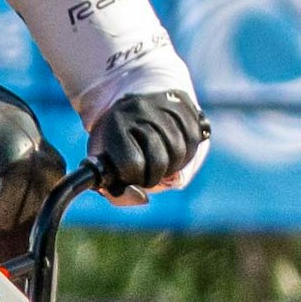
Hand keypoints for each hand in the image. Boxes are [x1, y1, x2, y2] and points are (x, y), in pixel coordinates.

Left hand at [87, 91, 208, 201]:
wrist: (127, 102)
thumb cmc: (115, 147)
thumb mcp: (106, 169)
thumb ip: (119, 194)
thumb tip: (143, 198)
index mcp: (113, 127)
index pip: (132, 165)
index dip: (136, 178)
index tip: (131, 174)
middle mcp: (138, 111)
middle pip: (161, 160)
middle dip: (158, 175)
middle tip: (151, 171)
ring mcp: (162, 105)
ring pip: (181, 150)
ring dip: (175, 165)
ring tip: (163, 161)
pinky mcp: (184, 103)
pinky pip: (194, 137)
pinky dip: (188, 151)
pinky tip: (176, 150)